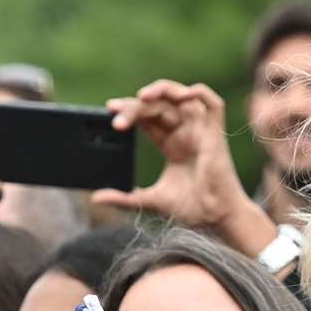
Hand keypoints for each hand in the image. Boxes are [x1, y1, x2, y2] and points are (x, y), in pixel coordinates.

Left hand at [93, 80, 273, 255]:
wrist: (214, 219)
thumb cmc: (190, 209)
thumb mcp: (149, 201)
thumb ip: (123, 198)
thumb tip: (96, 197)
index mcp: (172, 145)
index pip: (148, 119)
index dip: (130, 112)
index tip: (110, 112)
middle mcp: (185, 134)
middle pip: (158, 107)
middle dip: (136, 107)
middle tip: (116, 113)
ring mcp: (200, 131)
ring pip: (180, 98)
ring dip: (161, 91)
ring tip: (141, 97)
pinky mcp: (215, 134)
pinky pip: (211, 103)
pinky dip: (198, 92)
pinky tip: (180, 95)